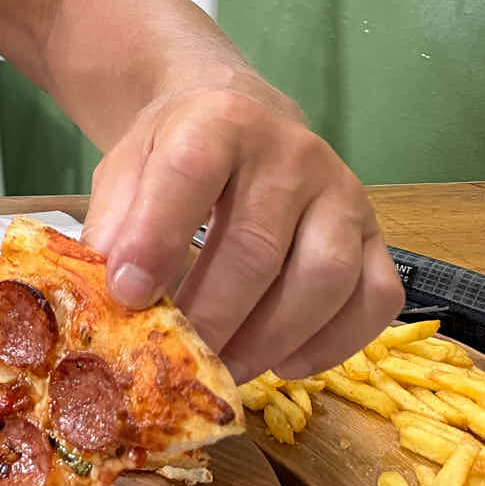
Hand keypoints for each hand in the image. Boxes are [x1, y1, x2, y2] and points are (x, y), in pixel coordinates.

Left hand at [81, 84, 402, 382]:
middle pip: (258, 246)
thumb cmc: (173, 153)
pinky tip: (283, 362)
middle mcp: (292, 152)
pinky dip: (332, 344)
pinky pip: (374, 298)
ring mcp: (343, 193)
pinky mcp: (375, 233)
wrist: (238, 115)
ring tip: (224, 369)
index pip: (191, 175)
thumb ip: (114, 223)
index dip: (157, 239)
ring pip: (324, 277)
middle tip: (178, 360)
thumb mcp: (127, 168)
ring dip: (270, 339)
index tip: (127, 297)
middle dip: (213, 315)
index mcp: (219, 122)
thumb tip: (109, 295)